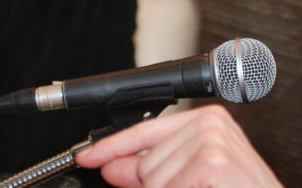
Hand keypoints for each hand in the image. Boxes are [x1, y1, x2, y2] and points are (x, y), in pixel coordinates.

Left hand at [75, 104, 282, 187]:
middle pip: (146, 161)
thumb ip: (151, 171)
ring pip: (152, 179)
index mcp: (207, 121)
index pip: (146, 130)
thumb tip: (113, 166)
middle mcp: (211, 122)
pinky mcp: (213, 161)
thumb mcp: (189, 179)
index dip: (113, 147)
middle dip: (152, 186)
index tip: (87, 157)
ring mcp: (212, 139)